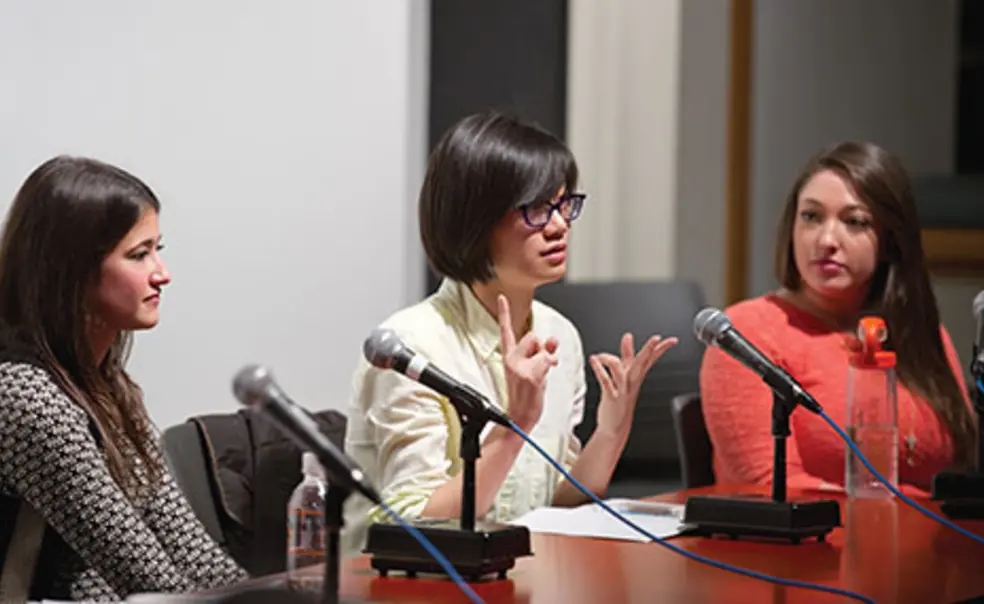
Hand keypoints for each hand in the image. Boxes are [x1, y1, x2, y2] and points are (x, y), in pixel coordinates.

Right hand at [497, 294, 558, 431]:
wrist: (518, 418)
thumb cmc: (526, 396)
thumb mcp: (534, 370)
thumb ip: (542, 352)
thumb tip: (553, 340)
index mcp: (509, 357)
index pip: (506, 330)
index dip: (504, 313)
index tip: (502, 296)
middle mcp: (511, 359)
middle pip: (533, 336)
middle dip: (541, 348)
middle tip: (537, 367)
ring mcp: (519, 366)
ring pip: (542, 347)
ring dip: (546, 360)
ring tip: (538, 377)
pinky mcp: (528, 374)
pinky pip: (548, 360)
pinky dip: (549, 369)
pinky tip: (540, 383)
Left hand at [591, 333, 677, 438]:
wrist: (614, 428)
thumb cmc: (618, 401)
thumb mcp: (625, 376)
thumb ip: (626, 356)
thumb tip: (628, 337)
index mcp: (636, 377)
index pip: (651, 360)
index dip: (661, 349)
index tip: (671, 340)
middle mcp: (631, 382)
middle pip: (642, 363)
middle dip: (649, 350)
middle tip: (656, 338)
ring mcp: (621, 390)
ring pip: (621, 371)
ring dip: (610, 360)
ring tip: (601, 355)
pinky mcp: (611, 396)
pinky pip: (605, 381)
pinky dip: (599, 370)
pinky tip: (593, 361)